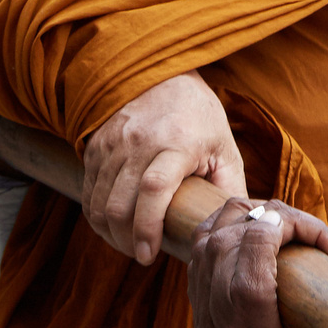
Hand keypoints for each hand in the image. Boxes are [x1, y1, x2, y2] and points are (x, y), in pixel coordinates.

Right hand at [82, 71, 245, 264]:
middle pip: (119, 205)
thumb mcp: (225, 147)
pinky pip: (88, 191)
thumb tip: (239, 230)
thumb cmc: (198, 116)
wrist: (161, 72)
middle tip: (142, 254)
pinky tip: (115, 224)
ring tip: (129, 243)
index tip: (149, 255)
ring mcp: (112, 141)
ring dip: (110, 233)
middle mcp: (139, 140)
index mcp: (177, 141)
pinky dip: (98, 215)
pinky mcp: (95, 145)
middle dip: (126, 242)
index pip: (153, 189)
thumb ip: (231, 189)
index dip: (147, 228)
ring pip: (98, 203)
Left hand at [188, 198, 327, 327]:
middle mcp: (211, 252)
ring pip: (241, 210)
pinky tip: (261, 237)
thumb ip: (259, 250)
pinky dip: (244, 221)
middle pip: (261, 211)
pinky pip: (221, 223)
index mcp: (228, 256)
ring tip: (295, 237)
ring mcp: (202, 257)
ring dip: (271, 217)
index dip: (313, 229)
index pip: (277, 217)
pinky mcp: (199, 264)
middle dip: (298, 222)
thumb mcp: (258, 297)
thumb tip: (273, 217)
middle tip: (322, 246)